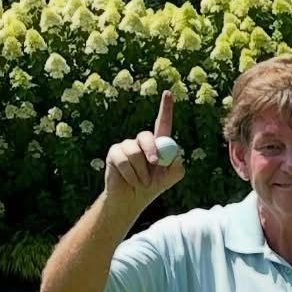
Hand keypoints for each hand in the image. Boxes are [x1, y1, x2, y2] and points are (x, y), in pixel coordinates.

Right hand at [103, 91, 184, 206]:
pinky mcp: (114, 153)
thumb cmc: (154, 186)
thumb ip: (177, 165)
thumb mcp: (172, 177)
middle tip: (155, 164)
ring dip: (141, 171)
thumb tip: (175, 152)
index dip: (166, 107)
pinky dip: (130, 174)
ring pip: (135, 151)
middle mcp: (141, 141)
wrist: (132, 199)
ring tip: (142, 182)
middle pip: (147, 136)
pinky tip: (130, 180)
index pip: (163, 122)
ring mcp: (126, 145)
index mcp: (158, 143)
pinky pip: (123, 160)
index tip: (168, 92)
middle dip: (152, 150)